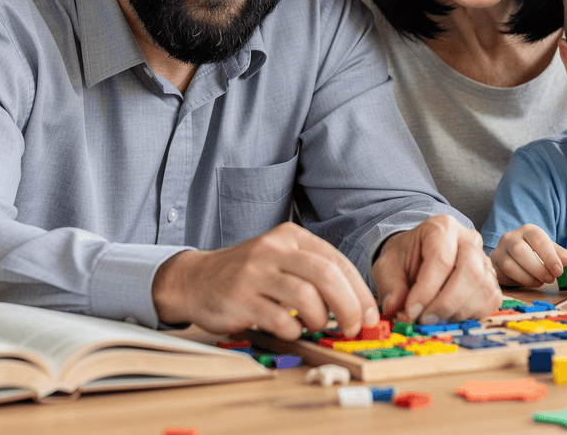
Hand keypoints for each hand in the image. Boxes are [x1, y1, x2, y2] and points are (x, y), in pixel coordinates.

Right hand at [151, 222, 379, 339]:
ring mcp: (256, 273)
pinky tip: (291, 328)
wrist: (195, 280)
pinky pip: (280, 318)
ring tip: (315, 325)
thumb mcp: (281, 259)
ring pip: (306, 296)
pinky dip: (294, 329)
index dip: (359, 291)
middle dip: (349, 306)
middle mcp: (274, 249)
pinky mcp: (241, 298)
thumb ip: (314, 272)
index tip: (370, 315)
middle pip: (326, 275)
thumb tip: (357, 302)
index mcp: (290, 236)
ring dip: (320, 319)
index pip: (337, 260)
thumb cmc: (248, 274)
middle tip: (354, 327)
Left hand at [372, 215, 501, 323]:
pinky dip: (471, 315)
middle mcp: (469, 239)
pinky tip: (450, 316)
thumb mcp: (387, 266)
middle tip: (424, 320)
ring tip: (434, 319)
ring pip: (484, 289)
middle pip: (470, 273)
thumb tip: (393, 308)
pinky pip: (491, 301)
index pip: (441, 260)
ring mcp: (484, 259)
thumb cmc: (405, 258)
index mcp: (442, 227)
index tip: (411, 312)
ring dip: (457, 312)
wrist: (418, 256)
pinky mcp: (492, 280)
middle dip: (445, 303)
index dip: (426, 290)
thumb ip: (389, 286)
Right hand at [490, 224, 566, 287]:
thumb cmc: (537, 255)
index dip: (549, 256)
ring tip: (540, 282)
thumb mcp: (552, 254)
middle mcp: (511, 237)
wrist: (514, 258)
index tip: (559, 271)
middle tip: (550, 279)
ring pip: (510, 264)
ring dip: (528, 277)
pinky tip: (530, 282)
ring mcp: (500, 250)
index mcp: (528, 230)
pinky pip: (504, 274)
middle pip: (521, 250)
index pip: (538, 239)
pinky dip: (520, 281)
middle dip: (538, 268)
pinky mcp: (494, 264)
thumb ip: (563, 259)